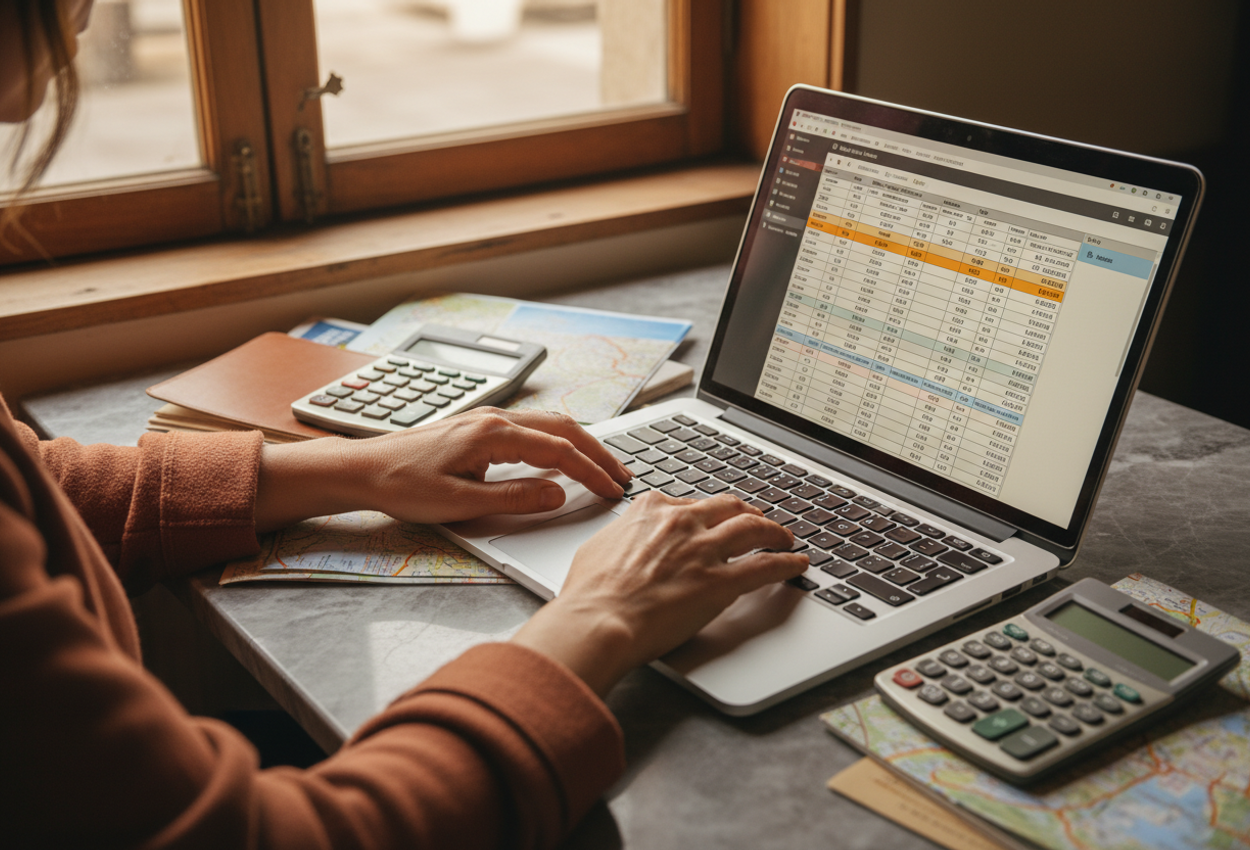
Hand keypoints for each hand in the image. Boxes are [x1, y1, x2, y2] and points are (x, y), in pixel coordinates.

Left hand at [254, 408, 631, 531]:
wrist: (363, 469)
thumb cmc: (402, 486)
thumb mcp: (460, 503)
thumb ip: (514, 498)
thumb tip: (557, 494)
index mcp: (493, 435)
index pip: (559, 451)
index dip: (591, 472)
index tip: (613, 490)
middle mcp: (495, 419)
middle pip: (563, 429)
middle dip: (598, 453)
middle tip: (623, 476)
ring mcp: (487, 420)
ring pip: (550, 424)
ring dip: (581, 444)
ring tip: (603, 467)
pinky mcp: (479, 427)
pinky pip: (532, 427)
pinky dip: (559, 440)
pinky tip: (564, 457)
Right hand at [511, 492, 808, 696]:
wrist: (598, 619)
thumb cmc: (589, 594)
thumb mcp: (598, 548)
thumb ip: (622, 538)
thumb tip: (624, 542)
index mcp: (651, 510)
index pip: (690, 503)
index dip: (706, 512)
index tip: (713, 518)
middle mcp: (682, 523)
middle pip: (728, 507)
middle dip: (746, 513)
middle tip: (757, 520)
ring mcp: (703, 550)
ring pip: (753, 529)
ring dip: (774, 531)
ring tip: (785, 537)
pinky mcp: (720, 582)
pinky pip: (764, 566)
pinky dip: (786, 563)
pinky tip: (797, 563)